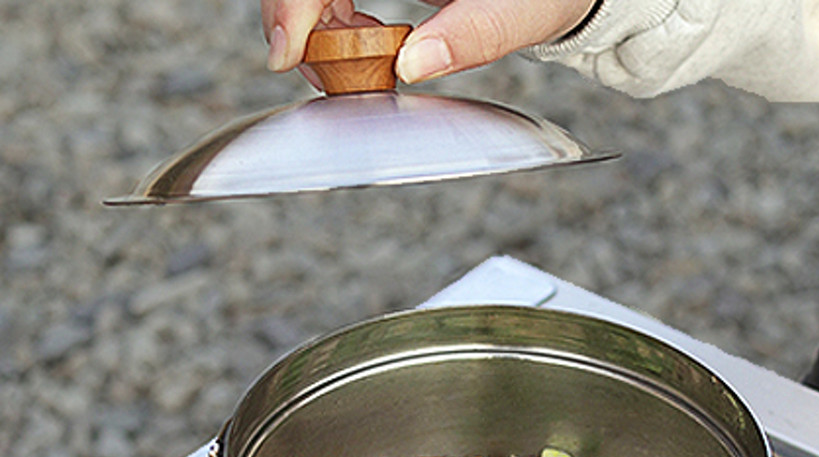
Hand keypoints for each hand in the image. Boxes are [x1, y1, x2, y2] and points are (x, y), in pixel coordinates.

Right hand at [262, 0, 596, 83]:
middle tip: (324, 75)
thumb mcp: (521, 11)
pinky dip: (333, 25)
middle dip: (299, 21)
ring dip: (315, 29)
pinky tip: (364, 45)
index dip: (292, 1)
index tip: (286, 51)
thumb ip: (471, 35)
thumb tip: (414, 65)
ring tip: (357, 67)